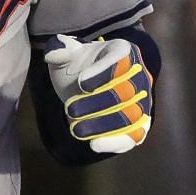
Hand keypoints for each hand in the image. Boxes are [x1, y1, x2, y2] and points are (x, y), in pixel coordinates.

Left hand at [41, 34, 153, 154]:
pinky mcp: (140, 125)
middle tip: (70, 109)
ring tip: (77, 129)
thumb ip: (59, 50)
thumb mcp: (66, 54)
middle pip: (125, 92)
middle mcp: (139, 75)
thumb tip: (53, 54)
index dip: (102, 73)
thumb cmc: (79, 65)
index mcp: (124, 51)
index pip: (121, 60)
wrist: (85, 84)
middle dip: (97, 103)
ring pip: (130, 116)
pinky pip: (135, 136)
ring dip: (103, 124)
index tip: (80, 83)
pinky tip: (95, 144)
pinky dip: (116, 142)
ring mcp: (142, 101)